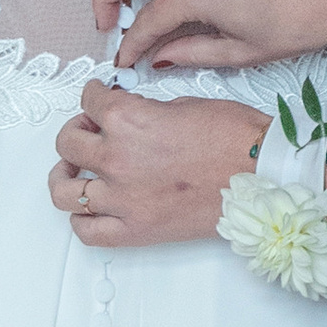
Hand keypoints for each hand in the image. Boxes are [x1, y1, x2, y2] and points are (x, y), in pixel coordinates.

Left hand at [49, 80, 263, 246]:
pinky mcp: (134, 230)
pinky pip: (87, 231)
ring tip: (74, 172)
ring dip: (65, 176)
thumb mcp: (184, 104)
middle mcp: (116, 158)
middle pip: (68, 143)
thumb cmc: (235, 138)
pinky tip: (89, 207)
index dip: (93, 95)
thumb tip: (131, 115)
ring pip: (64, 190)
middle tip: (89, 130)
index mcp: (127, 119)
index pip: (89, 101)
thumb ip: (146, 111)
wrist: (261, 177)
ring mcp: (122, 198)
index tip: (98, 97)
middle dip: (77, 130)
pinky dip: (81, 220)